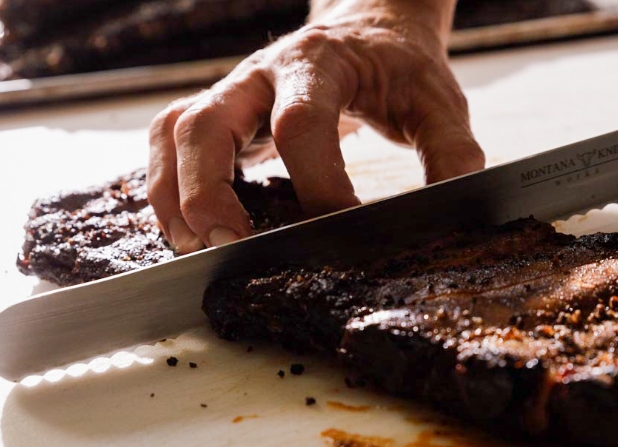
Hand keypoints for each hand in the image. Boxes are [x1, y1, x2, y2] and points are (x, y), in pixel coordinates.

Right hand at [148, 0, 483, 252]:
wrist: (371, 27)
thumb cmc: (400, 67)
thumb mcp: (438, 101)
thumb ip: (451, 154)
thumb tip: (452, 210)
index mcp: (320, 63)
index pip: (301, 122)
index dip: (316, 180)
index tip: (342, 228)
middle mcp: (262, 72)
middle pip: (208, 122)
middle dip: (209, 189)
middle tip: (229, 244)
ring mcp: (233, 89)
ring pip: (175, 131)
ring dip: (174, 193)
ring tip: (195, 247)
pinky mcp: (221, 110)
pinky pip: (168, 139)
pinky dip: (165, 184)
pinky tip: (183, 226)